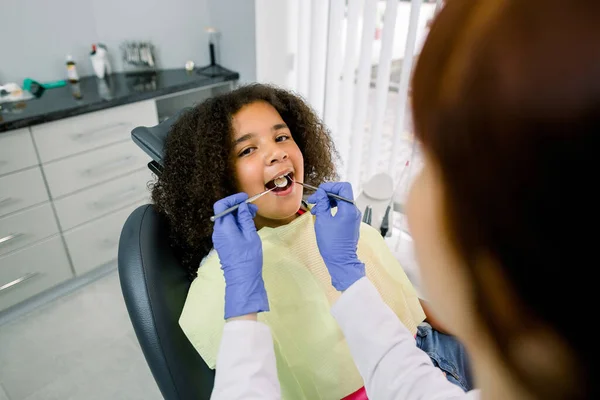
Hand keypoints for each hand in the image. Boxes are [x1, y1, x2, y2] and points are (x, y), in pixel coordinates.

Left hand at [212, 193, 268, 319]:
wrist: (243, 278)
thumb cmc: (248, 257)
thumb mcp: (250, 235)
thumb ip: (245, 219)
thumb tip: (242, 207)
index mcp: (223, 228)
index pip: (222, 206)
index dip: (233, 199)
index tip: (245, 199)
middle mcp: (218, 232)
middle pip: (224, 212)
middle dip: (237, 207)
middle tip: (253, 208)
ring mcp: (219, 239)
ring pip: (226, 220)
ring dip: (238, 215)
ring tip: (252, 216)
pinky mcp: (223, 244)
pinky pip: (228, 229)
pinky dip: (236, 223)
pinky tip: (247, 226)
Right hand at [307, 182, 364, 290]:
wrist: (341, 261)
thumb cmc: (332, 243)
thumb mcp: (323, 220)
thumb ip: (322, 204)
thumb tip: (322, 193)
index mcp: (349, 209)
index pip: (343, 187)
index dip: (330, 186)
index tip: (319, 192)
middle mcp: (354, 211)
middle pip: (341, 193)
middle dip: (327, 194)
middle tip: (314, 201)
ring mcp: (353, 217)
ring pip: (341, 201)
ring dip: (328, 202)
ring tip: (316, 209)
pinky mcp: (350, 223)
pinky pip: (342, 210)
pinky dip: (332, 209)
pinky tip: (322, 215)